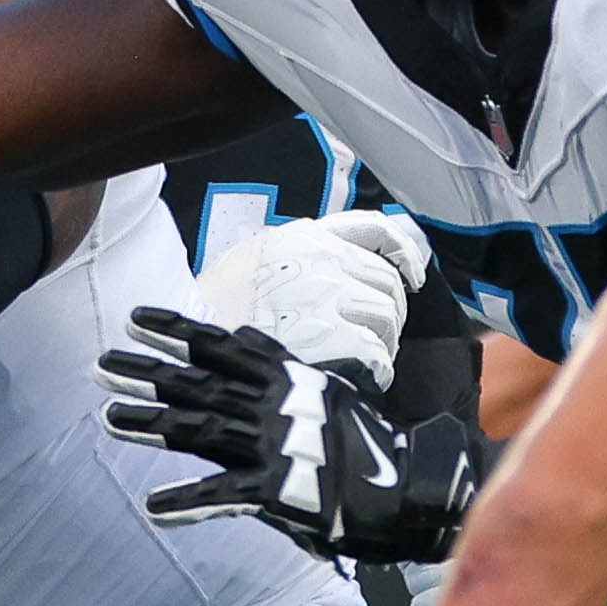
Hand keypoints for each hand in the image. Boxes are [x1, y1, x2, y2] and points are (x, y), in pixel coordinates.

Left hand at [101, 307, 485, 560]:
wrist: (411, 486)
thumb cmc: (364, 441)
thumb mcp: (322, 388)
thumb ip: (275, 364)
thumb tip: (241, 335)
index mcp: (286, 380)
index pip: (222, 349)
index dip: (178, 331)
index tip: (135, 317)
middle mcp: (275, 407)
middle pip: (200, 386)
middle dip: (149, 374)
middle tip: (102, 365)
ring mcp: (275, 446)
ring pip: (201, 430)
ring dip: (152, 424)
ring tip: (108, 418)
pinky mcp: (280, 490)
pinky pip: (226, 494)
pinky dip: (189, 500)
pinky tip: (153, 505)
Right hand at [195, 208, 438, 380]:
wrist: (192, 338)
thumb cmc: (214, 304)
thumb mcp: (253, 256)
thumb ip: (296, 251)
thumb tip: (333, 260)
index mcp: (305, 236)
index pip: (374, 229)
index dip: (404, 250)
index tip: (414, 272)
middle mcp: (323, 260)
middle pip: (387, 281)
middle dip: (390, 310)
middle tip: (380, 333)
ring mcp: (328, 297)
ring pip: (386, 316)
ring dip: (385, 340)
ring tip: (370, 357)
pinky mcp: (330, 336)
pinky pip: (376, 351)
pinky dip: (380, 367)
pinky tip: (370, 376)